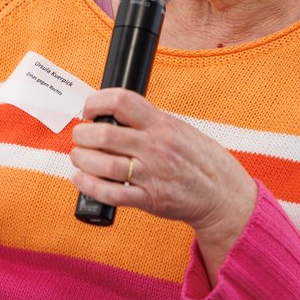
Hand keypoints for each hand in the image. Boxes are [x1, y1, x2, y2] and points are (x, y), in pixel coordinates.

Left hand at [71, 89, 256, 282]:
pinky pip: (111, 193)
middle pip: (104, 134)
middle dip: (82, 134)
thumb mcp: (177, 128)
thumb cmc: (197, 158)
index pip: (122, 101)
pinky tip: (81, 179)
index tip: (89, 110)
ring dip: (81, 159)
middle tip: (80, 136)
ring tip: (78, 157)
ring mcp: (151, 174)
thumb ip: (148, 122)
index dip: (97, 102)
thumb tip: (112, 114)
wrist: (220, 192)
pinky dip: (89, 185)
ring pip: (103, 164)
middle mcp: (155, 146)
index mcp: (161, 124)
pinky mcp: (149, 199)